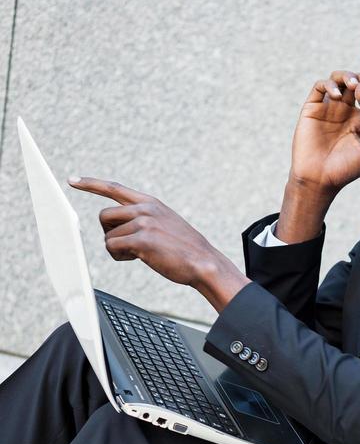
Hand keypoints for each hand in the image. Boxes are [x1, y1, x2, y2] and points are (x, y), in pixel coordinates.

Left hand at [67, 177, 240, 291]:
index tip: (72, 180)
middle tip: (125, 245)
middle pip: (104, 216)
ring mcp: (143, 223)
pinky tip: (136, 259)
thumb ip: (143, 219)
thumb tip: (118, 229)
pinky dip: (119, 256)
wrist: (203, 262)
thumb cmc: (184, 249)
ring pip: (108, 236)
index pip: (114, 188)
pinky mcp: (142, 240)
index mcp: (149, 203)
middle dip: (108, 233)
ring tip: (137, 254)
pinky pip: (113, 247)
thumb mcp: (165, 223)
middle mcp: (144, 209)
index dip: (91, 184)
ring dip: (117, 249)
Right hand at [288, 70, 359, 194]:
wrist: (320, 180)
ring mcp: (327, 108)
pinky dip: (329, 85)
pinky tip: (338, 95)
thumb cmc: (344, 171)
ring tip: (355, 85)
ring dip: (346, 76)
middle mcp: (343, 111)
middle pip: (354, 82)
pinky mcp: (312, 109)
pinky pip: (319, 86)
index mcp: (357, 120)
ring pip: (337, 79)